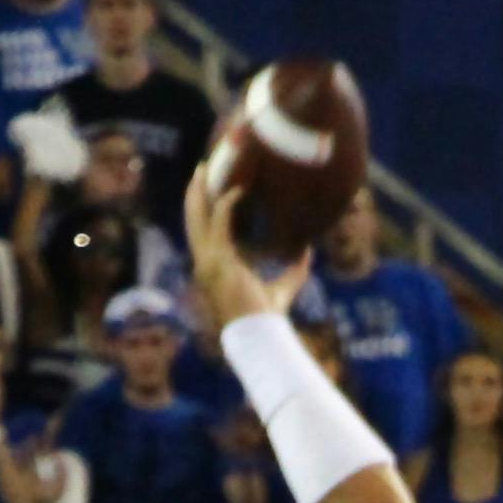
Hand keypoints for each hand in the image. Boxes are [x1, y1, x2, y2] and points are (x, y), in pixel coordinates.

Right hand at [182, 159, 308, 332]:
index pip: (204, 230)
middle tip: (201, 168)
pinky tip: (239, 188)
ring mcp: (209, 261)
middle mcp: (206, 262)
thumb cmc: (270, 317)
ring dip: (202, 190)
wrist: (261, 335)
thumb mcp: (285, 286)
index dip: (204, 208)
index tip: (209, 187)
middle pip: (194, 219)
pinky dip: (228, 203)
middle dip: (196, 192)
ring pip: (198, 216)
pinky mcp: (219, 260)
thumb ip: (294, 268)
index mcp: (214, 267)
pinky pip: (221, 223)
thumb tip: (308, 250)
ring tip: (205, 167)